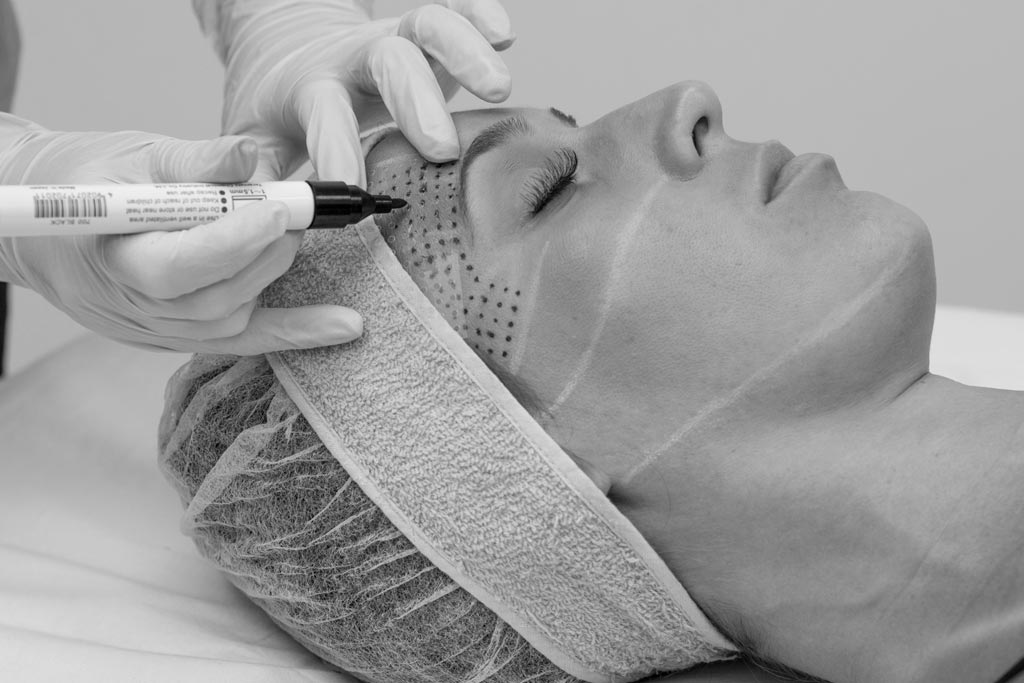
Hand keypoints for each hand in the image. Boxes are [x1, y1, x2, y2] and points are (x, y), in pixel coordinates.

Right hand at [0, 120, 361, 353]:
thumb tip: (248, 156)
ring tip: (291, 233)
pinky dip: (298, 332)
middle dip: (265, 252)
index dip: (233, 241)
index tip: (274, 208)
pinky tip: (346, 327)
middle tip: (293, 210)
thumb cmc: (86, 181)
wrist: (45, 229)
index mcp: (114, 255)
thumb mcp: (132, 156)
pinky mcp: (186, 334)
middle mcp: (138, 304)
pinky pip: (247, 340)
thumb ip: (192, 160)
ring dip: (274, 274)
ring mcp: (162, 328)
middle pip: (215, 296)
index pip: (179, 265)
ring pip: (233, 317)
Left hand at [207, 0, 513, 181]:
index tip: (352, 187)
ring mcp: (394, 40)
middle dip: (417, 103)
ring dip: (464, 50)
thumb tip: (260, 219)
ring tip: (498, 87)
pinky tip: (505, 33)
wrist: (286, 43)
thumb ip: (257, 176)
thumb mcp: (252, 140)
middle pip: (388, 63)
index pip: (324, 113)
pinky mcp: (422, 32)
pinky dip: (479, 17)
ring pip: (428, 26)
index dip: (337, 148)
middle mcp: (355, 58)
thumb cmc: (278, 107)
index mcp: (309, 87)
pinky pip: (454, 12)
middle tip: (441, 149)